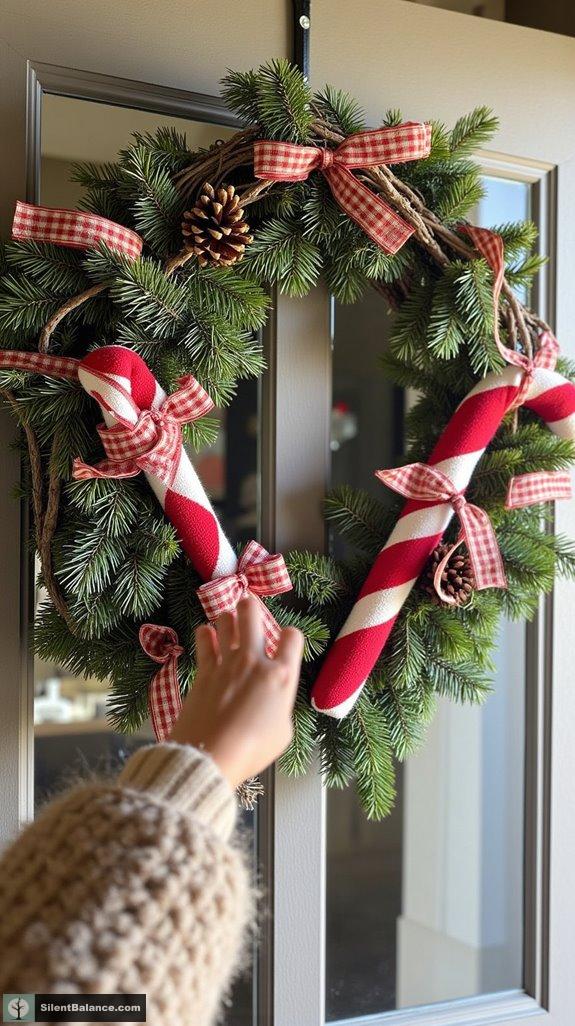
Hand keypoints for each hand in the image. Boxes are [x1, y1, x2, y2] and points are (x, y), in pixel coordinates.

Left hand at [169, 595, 303, 788]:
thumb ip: (279, 707)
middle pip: (252, 615)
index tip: (286, 643)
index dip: (291, 636)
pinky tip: (206, 636)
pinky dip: (205, 635)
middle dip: (251, 607)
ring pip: (225, 621)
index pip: (293, 637)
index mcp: (281, 676)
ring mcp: (226, 663)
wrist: (210, 756)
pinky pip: (203, 640)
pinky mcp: (203, 671)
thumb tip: (270, 701)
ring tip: (228, 623)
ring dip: (228, 619)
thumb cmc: (252, 750)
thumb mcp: (282, 732)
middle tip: (249, 608)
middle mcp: (254, 662)